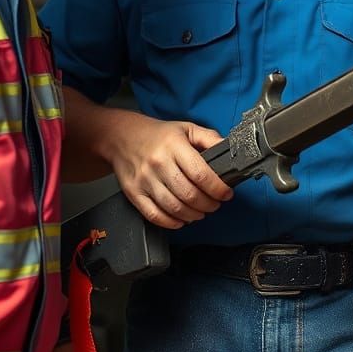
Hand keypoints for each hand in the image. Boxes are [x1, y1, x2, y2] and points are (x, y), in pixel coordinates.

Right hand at [111, 114, 231, 228]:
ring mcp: (144, 180)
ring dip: (193, 215)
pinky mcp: (133, 193)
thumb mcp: (186, 128)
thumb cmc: (158, 134)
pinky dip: (171, 223)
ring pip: (174, 208)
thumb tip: (230, 151)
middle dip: (209, 204)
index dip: (218, 188)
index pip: (201, 174)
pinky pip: (154, 215)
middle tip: (215, 204)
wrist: (122, 136)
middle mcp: (158, 163)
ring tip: (201, 212)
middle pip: (189, 194)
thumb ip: (210, 139)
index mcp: (174, 145)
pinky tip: (182, 219)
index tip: (226, 193)